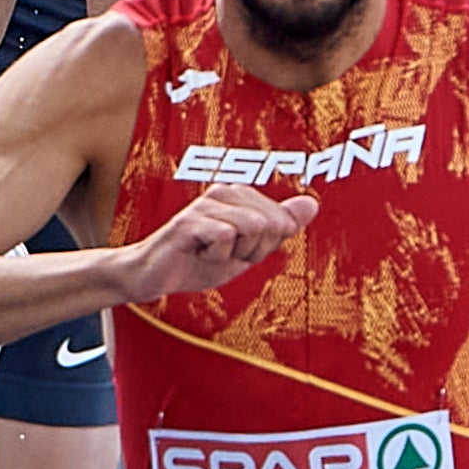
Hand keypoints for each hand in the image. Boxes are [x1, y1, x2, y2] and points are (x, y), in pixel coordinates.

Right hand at [118, 184, 315, 301]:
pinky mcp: (190, 220)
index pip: (281, 222)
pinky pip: (226, 237)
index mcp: (241, 196)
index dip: (264, 247)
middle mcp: (225, 192)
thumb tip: (313, 204)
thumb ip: (281, 226)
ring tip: (210, 254)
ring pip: (252, 228)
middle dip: (252, 250)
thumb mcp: (249, 248)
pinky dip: (216, 256)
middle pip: (271, 224)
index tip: (237, 251)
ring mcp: (206, 204)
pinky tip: (198, 254)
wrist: (156, 277)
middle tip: (222, 254)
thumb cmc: (199, 261)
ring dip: (234, 254)